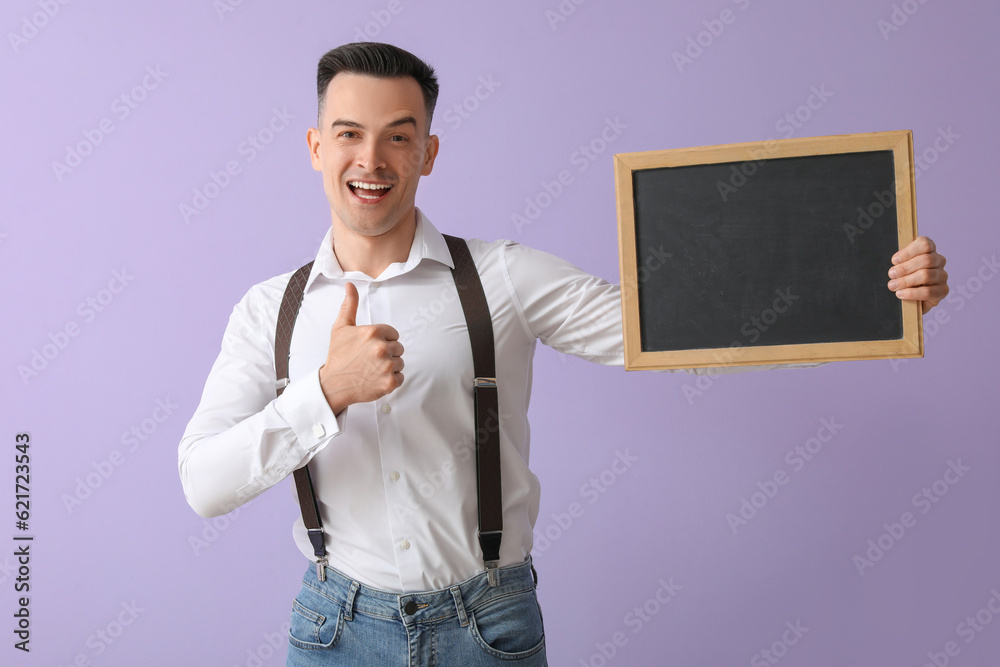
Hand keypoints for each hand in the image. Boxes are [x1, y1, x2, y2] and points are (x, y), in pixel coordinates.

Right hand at [319, 282, 403, 414]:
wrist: (333, 385)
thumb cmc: (337, 356)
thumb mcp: (340, 328)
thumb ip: (349, 305)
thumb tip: (350, 285)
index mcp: (373, 332)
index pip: (393, 334)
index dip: (383, 340)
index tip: (370, 347)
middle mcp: (381, 348)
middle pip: (398, 348)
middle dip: (387, 353)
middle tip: (370, 360)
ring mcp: (386, 366)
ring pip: (400, 363)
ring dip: (390, 367)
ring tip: (372, 369)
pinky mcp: (389, 383)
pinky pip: (401, 378)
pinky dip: (391, 380)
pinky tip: (376, 379)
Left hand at [888, 236, 948, 313]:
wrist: (913, 299)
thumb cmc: (906, 279)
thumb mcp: (901, 268)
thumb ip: (900, 262)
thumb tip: (896, 261)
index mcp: (929, 251)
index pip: (925, 244)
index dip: (908, 252)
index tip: (895, 260)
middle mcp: (939, 261)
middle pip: (926, 260)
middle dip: (905, 268)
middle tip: (891, 274)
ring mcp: (942, 276)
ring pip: (926, 275)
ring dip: (906, 281)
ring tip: (893, 285)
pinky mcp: (942, 291)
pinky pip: (928, 291)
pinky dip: (911, 293)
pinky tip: (901, 293)